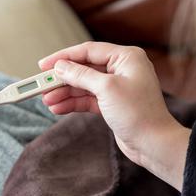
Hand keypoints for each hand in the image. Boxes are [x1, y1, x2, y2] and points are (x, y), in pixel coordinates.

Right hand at [38, 41, 189, 189]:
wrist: (153, 144)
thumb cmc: (137, 112)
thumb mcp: (106, 89)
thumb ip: (80, 75)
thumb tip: (60, 67)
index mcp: (126, 57)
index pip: (88, 51)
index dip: (64, 57)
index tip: (43, 65)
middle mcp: (122, 69)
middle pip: (84, 69)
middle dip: (62, 79)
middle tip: (41, 86)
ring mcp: (117, 87)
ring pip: (84, 85)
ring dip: (65, 93)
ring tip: (47, 101)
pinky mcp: (112, 104)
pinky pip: (88, 99)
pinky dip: (73, 103)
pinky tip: (58, 108)